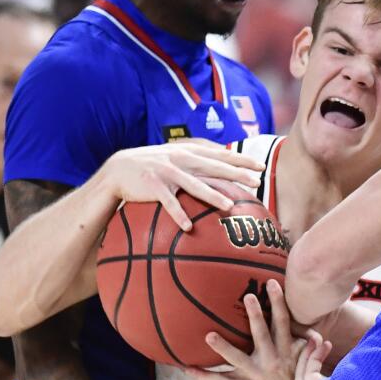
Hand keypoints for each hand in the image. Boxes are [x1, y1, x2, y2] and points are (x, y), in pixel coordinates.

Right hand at [101, 140, 263, 230]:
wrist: (119, 168)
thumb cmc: (154, 166)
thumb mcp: (176, 157)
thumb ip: (198, 161)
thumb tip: (224, 169)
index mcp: (189, 152)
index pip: (220, 155)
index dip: (241, 159)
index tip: (261, 166)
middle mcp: (181, 160)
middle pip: (214, 168)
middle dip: (236, 174)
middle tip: (257, 183)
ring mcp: (167, 172)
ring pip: (194, 185)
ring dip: (212, 196)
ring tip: (228, 206)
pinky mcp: (153, 186)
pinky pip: (168, 203)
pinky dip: (178, 215)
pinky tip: (188, 227)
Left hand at [182, 279, 317, 379]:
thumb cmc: (299, 378)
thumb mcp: (309, 361)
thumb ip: (313, 348)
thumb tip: (322, 338)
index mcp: (285, 350)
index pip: (283, 321)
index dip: (279, 302)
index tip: (273, 283)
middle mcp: (270, 359)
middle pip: (262, 333)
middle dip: (255, 315)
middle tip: (248, 297)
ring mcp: (255, 373)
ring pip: (237, 358)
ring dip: (223, 346)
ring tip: (209, 335)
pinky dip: (204, 375)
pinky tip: (187, 368)